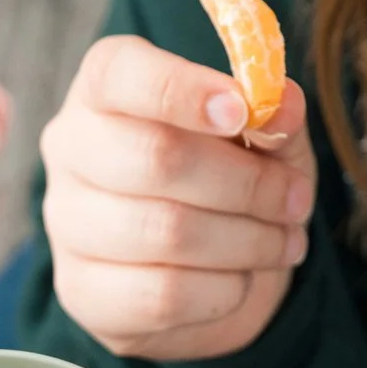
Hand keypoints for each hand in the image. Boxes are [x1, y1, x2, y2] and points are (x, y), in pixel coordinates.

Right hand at [40, 34, 317, 359]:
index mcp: (104, 87)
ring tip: (286, 241)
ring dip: (249, 241)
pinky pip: (163, 294)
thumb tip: (285, 105)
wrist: (201, 271)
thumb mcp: (263, 137)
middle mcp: (71, 147)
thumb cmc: (227, 178)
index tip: (242, 111)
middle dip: (248, 183)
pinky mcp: (81, 290)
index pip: (121, 72)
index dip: (184, 90)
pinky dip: (224, 289)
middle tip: (298, 199)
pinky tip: (242, 278)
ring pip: (167, 231)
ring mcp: (68, 222)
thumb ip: (275, 113)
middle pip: (156, 157)